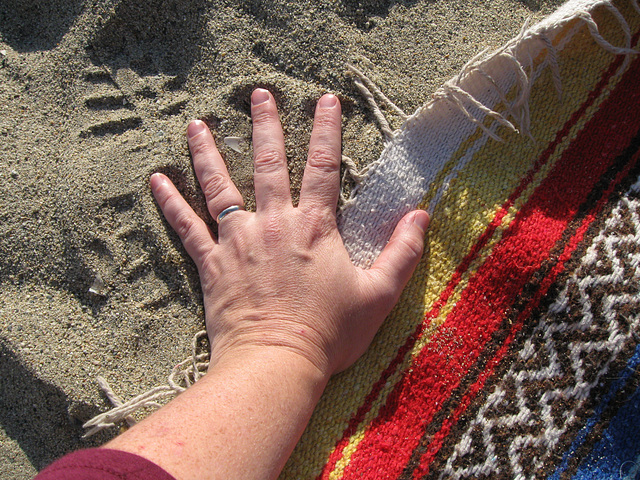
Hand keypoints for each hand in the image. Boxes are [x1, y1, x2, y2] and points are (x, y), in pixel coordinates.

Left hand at [150, 88, 428, 377]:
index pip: (323, 167)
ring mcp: (238, 241)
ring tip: (197, 124)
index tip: (326, 100)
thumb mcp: (379, 295)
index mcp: (314, 227)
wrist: (276, 364)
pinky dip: (170, 203)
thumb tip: (422, 215)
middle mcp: (273, 224)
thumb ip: (402, 252)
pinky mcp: (212, 264)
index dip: (327, 130)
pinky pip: (187, 227)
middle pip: (268, 164)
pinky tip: (156, 180)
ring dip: (209, 152)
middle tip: (257, 95)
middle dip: (265, 126)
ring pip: (221, 186)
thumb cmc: (330, 333)